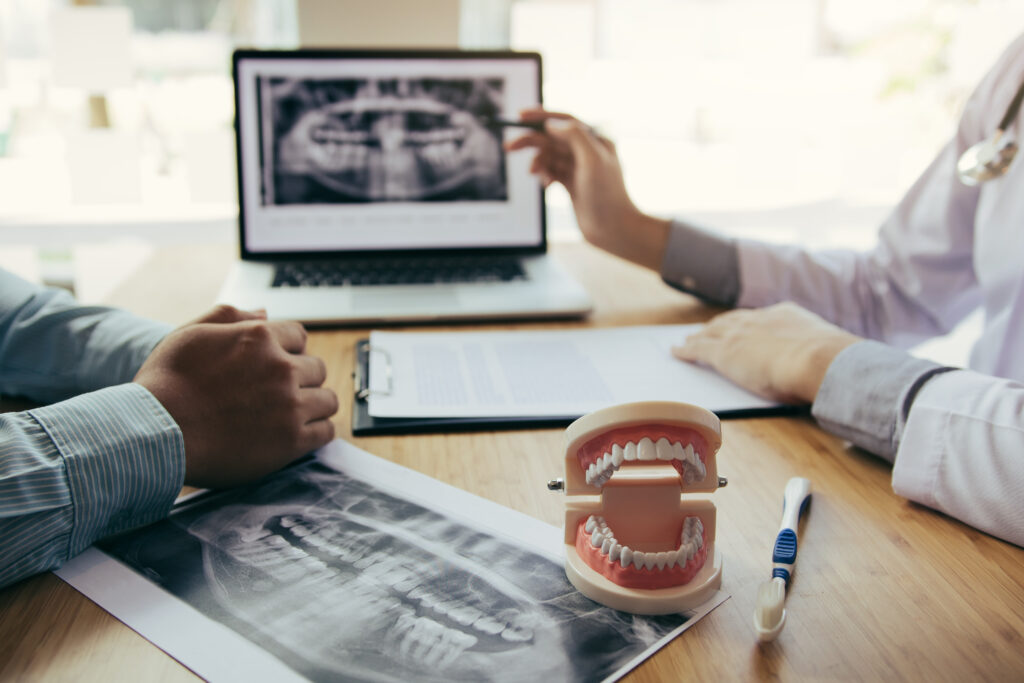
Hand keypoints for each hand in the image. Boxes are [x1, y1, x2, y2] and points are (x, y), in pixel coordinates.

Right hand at [134, 305, 338, 487]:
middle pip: (317, 368)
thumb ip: (229, 317)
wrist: (153, 433)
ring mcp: (289, 405)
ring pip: (327, 399)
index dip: (289, 351)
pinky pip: (326, 431)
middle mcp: (280, 368)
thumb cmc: (164, 384)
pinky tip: (299, 435)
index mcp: (259, 337)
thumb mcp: (190, 334)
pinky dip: (317, 432)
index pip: (299, 337)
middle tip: (280, 394)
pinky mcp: (291, 441)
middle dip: (302, 378)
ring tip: (292, 415)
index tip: (277, 367)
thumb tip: (264, 312)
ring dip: (313, 405)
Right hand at [504, 108, 669, 269]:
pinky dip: (544, 175)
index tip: (520, 116)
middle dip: (530, 140)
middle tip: (509, 147)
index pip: (565, 120)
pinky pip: (551, 171)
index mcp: (596, 139)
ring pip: (549, 156)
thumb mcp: (593, 160)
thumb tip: (552, 124)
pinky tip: (546, 185)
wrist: (613, 229)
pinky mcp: (572, 183)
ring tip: (533, 173)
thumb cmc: (608, 196)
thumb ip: (574, 136)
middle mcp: (588, 151)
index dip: (541, 117)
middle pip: (552, 138)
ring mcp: (579, 168)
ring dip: (538, 162)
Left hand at [672, 302, 861, 403]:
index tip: (741, 324)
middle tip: (707, 330)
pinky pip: (697, 350)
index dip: (746, 322)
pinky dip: (685, 350)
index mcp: (784, 315)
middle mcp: (758, 320)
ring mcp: (739, 335)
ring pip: (711, 333)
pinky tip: (676, 352)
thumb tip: (825, 362)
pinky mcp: (723, 353)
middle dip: (718, 326)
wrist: (817, 360)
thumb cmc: (827, 363)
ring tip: (689, 339)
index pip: (760, 317)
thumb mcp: (823, 351)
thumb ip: (815, 353)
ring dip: (699, 336)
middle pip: (731, 321)